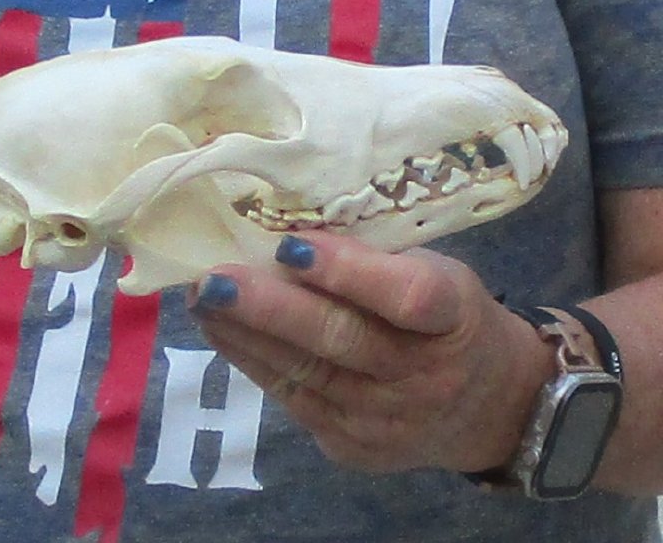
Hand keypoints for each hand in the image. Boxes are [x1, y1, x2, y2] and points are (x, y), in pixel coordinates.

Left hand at [188, 232, 554, 473]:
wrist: (485, 406)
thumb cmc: (451, 321)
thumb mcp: (435, 274)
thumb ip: (372, 262)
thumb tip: (288, 240)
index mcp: (453, 317)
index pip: (405, 296)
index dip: (347, 272)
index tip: (288, 246)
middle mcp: (422, 377)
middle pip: (341, 341)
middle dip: (269, 309)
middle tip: (214, 281)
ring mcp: (386, 421)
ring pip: (304, 372)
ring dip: (244, 335)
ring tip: (202, 302)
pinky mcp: (353, 447)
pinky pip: (294, 398)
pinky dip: (255, 362)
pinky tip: (224, 333)